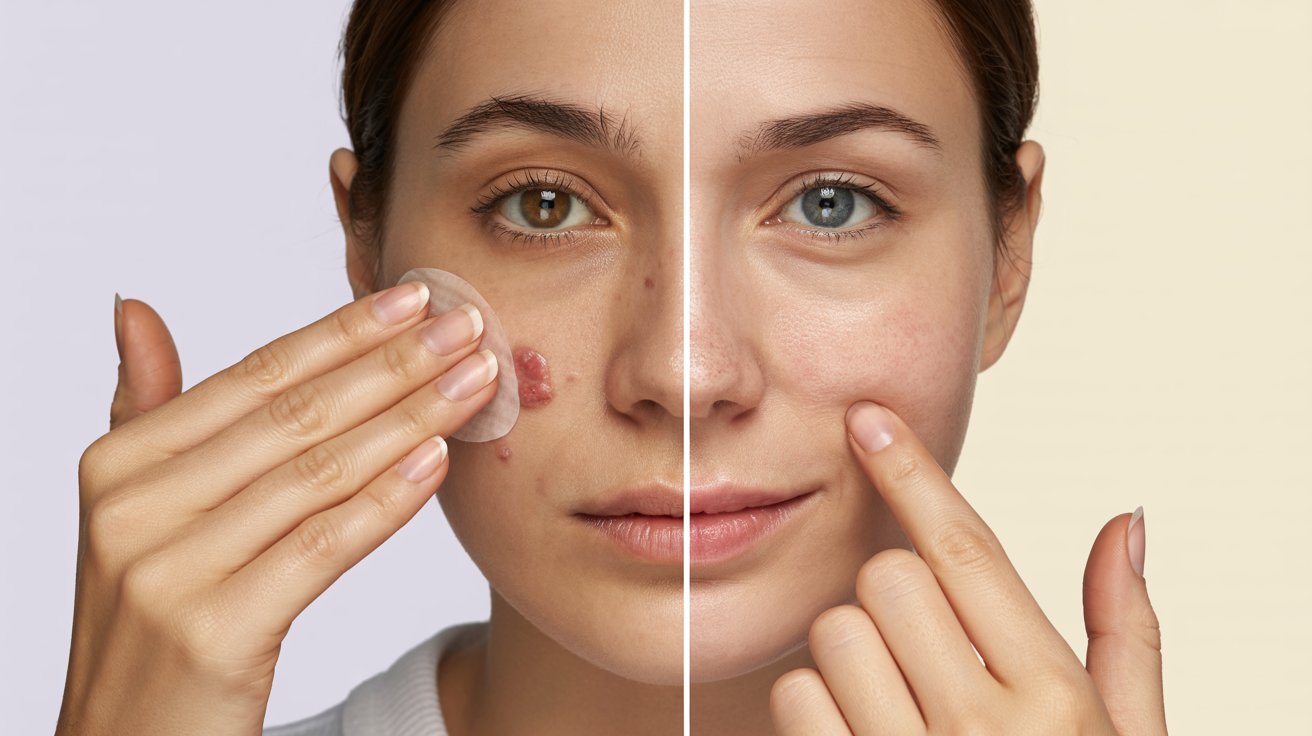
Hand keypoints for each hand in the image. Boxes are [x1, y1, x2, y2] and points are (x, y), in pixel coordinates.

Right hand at [57, 284, 497, 734]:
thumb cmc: (154, 620)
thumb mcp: (136, 513)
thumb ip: (146, 410)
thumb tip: (135, 306)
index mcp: (119, 463)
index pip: (255, 377)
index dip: (343, 332)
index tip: (417, 297)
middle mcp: (134, 509)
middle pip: (296, 416)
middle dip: (395, 364)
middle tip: (470, 324)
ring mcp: (169, 570)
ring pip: (319, 473)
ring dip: (410, 418)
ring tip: (475, 380)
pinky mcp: (216, 630)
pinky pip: (322, 546)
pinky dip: (385, 500)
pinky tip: (438, 460)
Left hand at [770, 401, 1165, 734]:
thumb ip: (1124, 631)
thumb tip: (1126, 522)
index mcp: (1054, 700)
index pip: (968, 552)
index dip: (912, 472)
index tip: (867, 420)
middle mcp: (983, 730)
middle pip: (884, 580)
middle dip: (894, 600)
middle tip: (925, 652)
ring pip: (832, 635)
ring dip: (851, 657)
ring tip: (897, 706)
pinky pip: (795, 703)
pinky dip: (815, 711)